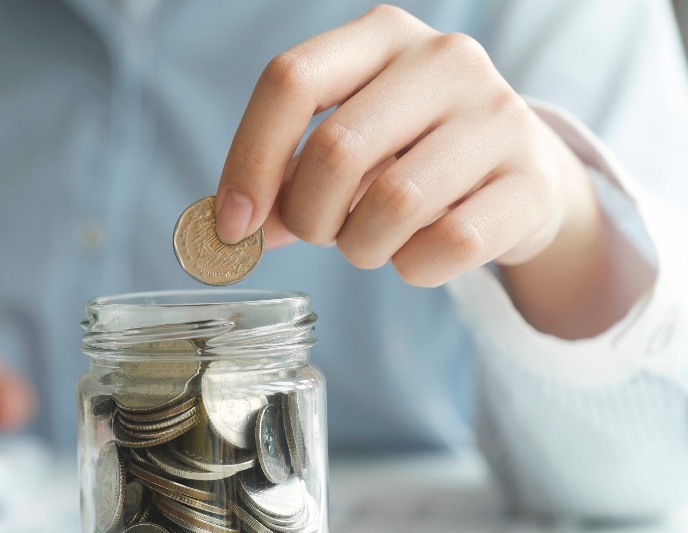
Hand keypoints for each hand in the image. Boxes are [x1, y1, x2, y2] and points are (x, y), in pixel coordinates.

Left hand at [214, 5, 595, 287]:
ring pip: (394, 203)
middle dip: (309, 217)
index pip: (292, 80)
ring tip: (372, 242)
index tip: (234, 225)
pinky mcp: (532, 180)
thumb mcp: (344, 148)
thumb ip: (283, 179)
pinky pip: (449, 244)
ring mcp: (498, 114)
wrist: (520, 177)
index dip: (249, 159)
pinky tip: (419, 254)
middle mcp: (444, 58)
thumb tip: (230, 230)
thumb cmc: (409, 159)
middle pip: (336, 150)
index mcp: (381, 35)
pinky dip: (414, 268)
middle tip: (322, 233)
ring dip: (362, 247)